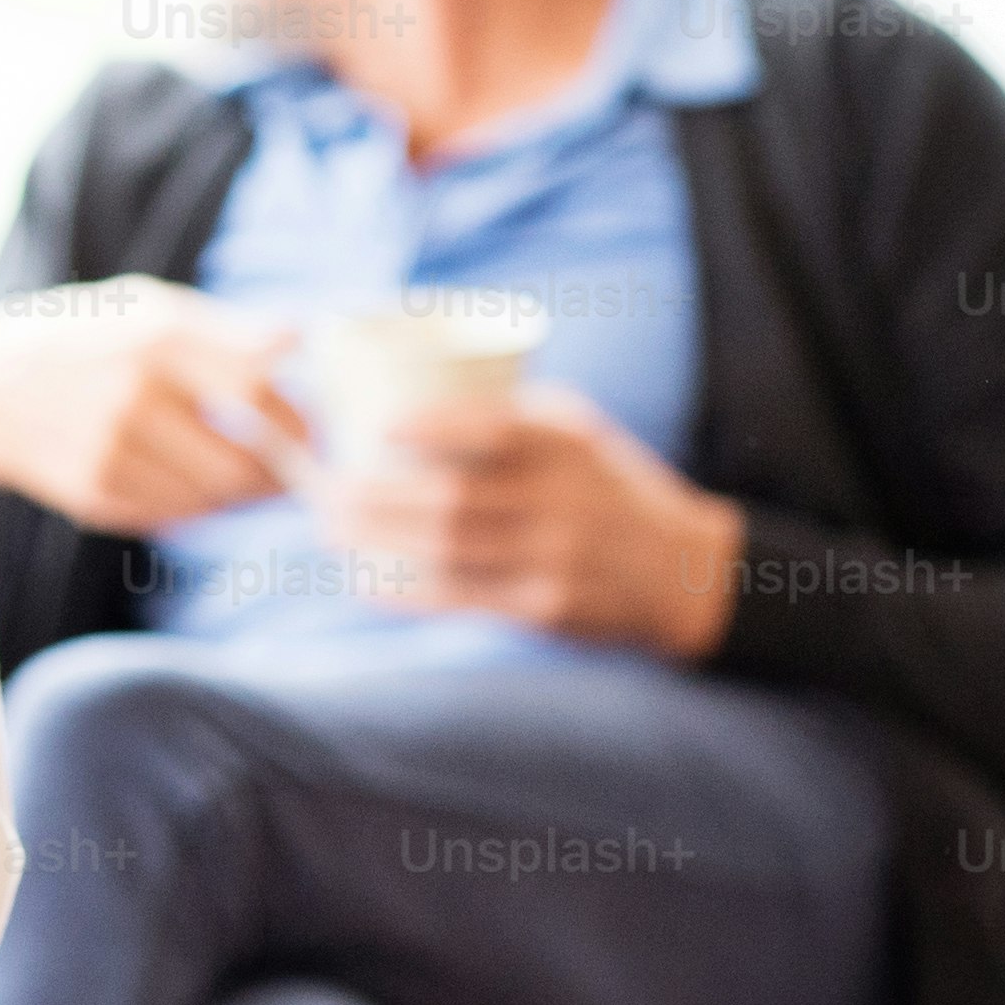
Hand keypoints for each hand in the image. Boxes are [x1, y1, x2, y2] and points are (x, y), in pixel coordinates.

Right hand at [0, 279, 307, 533]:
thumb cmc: (78, 337)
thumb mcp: (143, 306)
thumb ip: (222, 327)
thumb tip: (299, 336)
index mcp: (155, 336)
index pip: (259, 387)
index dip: (299, 415)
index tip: (313, 425)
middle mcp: (134, 394)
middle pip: (245, 460)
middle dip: (280, 471)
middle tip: (293, 468)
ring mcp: (110, 450)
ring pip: (214, 497)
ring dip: (241, 493)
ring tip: (247, 476)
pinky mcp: (93, 494)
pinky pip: (174, 515)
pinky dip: (194, 505)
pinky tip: (188, 482)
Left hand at [309, 383, 743, 657]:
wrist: (681, 570)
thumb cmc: (607, 486)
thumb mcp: (577, 433)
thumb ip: (506, 415)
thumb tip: (396, 397)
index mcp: (567, 441)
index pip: (495, 428)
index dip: (432, 427)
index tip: (376, 427)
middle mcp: (564, 498)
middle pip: (452, 498)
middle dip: (375, 497)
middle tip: (324, 490)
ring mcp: (556, 556)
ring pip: (448, 551)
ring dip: (377, 544)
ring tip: (330, 530)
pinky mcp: (546, 607)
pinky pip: (463, 599)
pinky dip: (408, 591)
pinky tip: (366, 581)